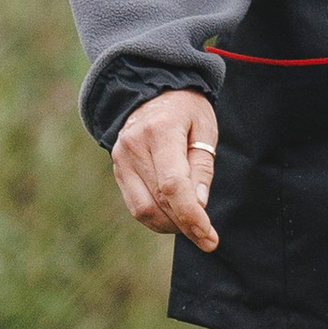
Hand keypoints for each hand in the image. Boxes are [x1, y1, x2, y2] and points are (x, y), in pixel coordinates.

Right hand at [111, 87, 221, 251]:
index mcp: (160, 131)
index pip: (172, 185)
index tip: (209, 238)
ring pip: (144, 210)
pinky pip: (136, 205)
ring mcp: (121, 158)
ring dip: (171, 225)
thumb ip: (202, 168)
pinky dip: (156, 218)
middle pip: (159, 202)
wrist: (153, 90)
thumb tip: (199, 207)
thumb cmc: (187, 110)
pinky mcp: (118, 169)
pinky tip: (174, 216)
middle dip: (186, 226)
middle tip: (208, 237)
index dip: (191, 216)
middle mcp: (134, 146)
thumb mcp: (205, 130)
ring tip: (192, 224)